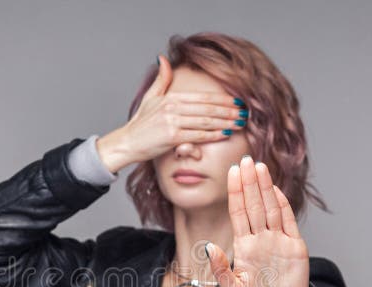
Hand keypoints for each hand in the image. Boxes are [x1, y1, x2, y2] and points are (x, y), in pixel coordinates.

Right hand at [95, 54, 246, 172]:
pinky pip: (198, 135)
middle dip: (229, 111)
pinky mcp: (171, 137)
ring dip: (225, 123)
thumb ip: (161, 79)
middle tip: (245, 113)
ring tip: (240, 123)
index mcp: (170, 97)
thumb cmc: (140, 124)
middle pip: (207, 108)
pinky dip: (213, 135)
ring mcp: (172, 122)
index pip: (203, 97)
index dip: (222, 99)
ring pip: (206, 121)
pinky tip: (225, 134)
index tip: (237, 101)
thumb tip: (165, 58)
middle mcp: (172, 108)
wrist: (127, 143)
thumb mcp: (150, 98)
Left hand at [206, 156, 309, 286]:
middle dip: (249, 182)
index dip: (235, 193)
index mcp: (244, 246)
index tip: (232, 171)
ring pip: (271, 208)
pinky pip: (288, 221)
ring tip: (259, 167)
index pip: (238, 213)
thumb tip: (209, 246)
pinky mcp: (295, 247)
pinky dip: (283, 204)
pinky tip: (276, 189)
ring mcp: (278, 241)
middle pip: (254, 205)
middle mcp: (261, 239)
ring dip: (265, 188)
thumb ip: (220, 269)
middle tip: (246, 158)